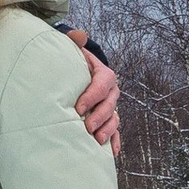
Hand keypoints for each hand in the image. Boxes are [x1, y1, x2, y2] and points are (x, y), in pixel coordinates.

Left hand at [65, 34, 121, 154]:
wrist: (77, 73)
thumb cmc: (72, 63)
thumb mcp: (73, 51)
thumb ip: (74, 42)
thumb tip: (79, 35)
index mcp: (103, 74)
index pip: (101, 84)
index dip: (92, 96)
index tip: (78, 107)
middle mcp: (110, 91)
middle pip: (110, 104)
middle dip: (99, 116)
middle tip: (86, 127)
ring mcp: (111, 106)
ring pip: (114, 119)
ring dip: (107, 130)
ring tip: (96, 140)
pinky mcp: (108, 119)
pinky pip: (116, 131)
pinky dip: (115, 142)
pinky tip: (112, 153)